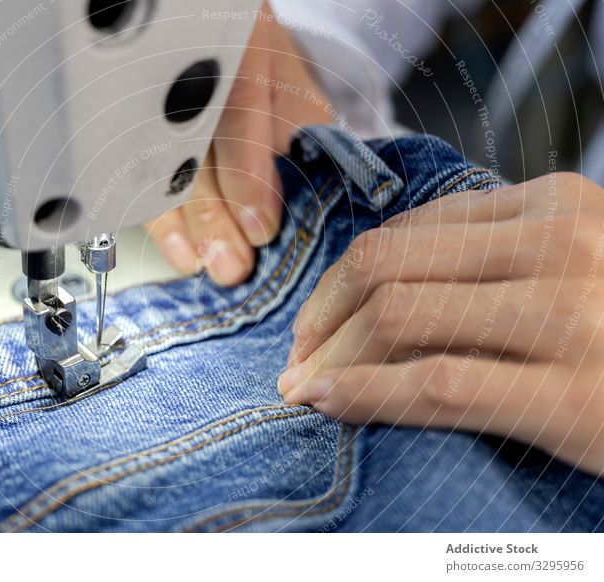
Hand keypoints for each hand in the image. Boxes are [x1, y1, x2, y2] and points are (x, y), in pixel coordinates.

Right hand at [145, 2, 331, 285]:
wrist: (227, 44)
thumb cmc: (268, 70)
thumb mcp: (295, 92)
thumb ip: (295, 140)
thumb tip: (291, 207)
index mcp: (236, 39)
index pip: (235, 106)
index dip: (246, 172)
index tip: (261, 228)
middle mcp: (185, 61)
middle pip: (189, 144)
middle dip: (212, 214)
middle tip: (232, 263)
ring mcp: (152, 93)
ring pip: (160, 163)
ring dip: (184, 225)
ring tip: (205, 263)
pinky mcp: (136, 129)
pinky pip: (140, 178)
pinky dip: (161, 222)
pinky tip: (179, 250)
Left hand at [279, 173, 603, 475]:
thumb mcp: (568, 263)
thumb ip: (490, 257)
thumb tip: (379, 281)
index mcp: (552, 205)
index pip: (408, 233)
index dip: (342, 278)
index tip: (314, 319)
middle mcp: (558, 245)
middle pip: (390, 270)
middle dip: (324, 317)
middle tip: (297, 357)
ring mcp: (568, 316)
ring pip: (401, 319)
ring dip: (334, 357)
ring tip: (305, 386)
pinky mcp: (573, 394)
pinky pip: (436, 384)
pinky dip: (368, 392)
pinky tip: (333, 403)